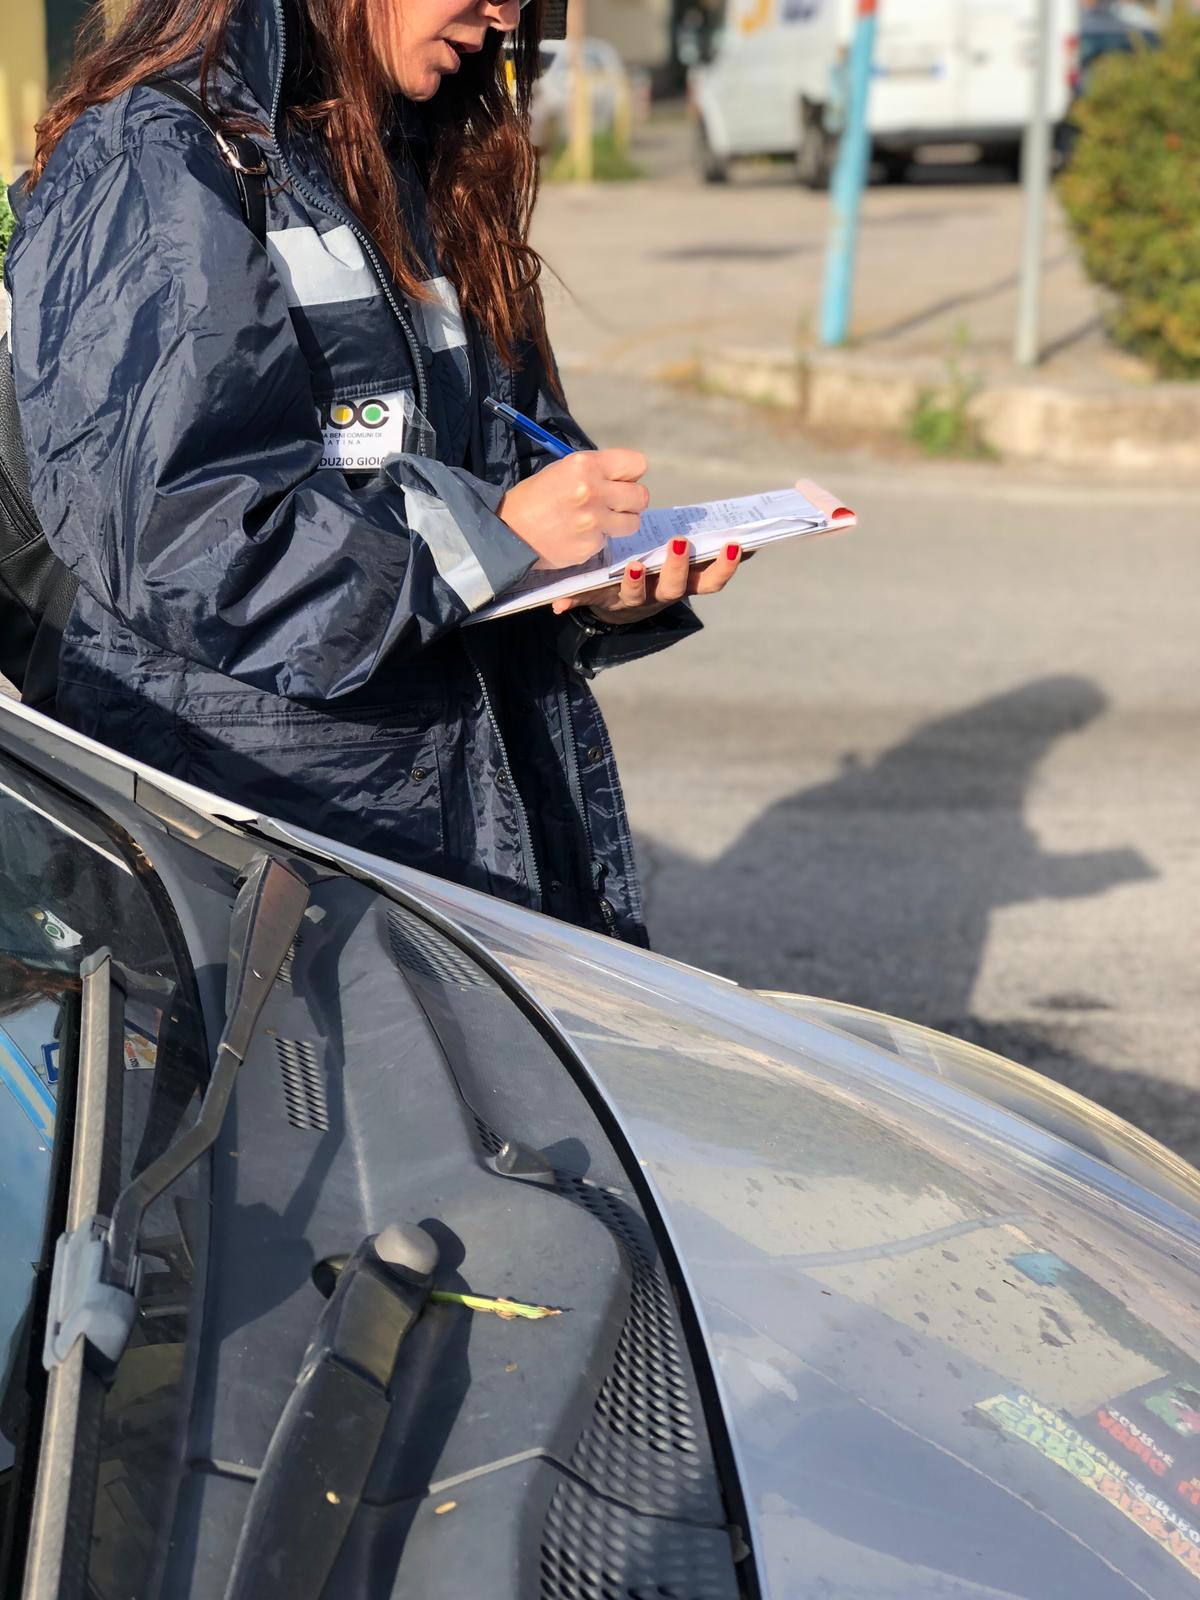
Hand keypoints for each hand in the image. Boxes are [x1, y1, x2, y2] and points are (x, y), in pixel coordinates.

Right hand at [498, 449, 649, 569]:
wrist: (509, 531)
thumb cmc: (535, 497)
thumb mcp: (564, 470)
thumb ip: (597, 471)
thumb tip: (625, 479)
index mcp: (586, 465)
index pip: (637, 465)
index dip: (630, 474)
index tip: (619, 481)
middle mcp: (593, 491)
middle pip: (641, 495)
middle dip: (630, 500)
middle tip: (613, 504)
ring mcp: (594, 522)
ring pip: (633, 522)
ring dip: (620, 522)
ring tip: (598, 521)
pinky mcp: (590, 547)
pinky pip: (608, 541)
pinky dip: (597, 539)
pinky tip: (578, 535)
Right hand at [551, 537, 745, 624]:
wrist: (628, 601)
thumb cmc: (608, 588)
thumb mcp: (591, 593)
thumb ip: (575, 596)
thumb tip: (554, 605)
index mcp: (634, 597)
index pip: (634, 594)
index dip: (634, 583)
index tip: (632, 567)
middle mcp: (663, 594)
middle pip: (676, 588)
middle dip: (678, 567)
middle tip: (679, 543)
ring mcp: (686, 587)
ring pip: (708, 583)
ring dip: (722, 567)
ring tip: (733, 543)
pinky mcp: (702, 576)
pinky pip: (724, 568)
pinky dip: (740, 557)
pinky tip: (757, 541)